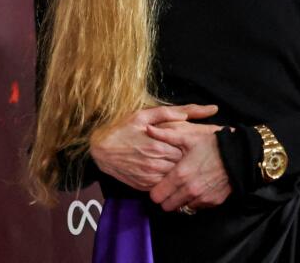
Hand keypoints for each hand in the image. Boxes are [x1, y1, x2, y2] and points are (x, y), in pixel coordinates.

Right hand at [89, 104, 218, 190]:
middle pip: (183, 165)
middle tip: (196, 156)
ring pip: (176, 178)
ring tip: (187, 166)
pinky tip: (171, 174)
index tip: (199, 144)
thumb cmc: (122, 129)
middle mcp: (156, 163)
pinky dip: (169, 181)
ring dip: (181, 173)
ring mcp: (150, 177)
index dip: (194, 147)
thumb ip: (167, 113)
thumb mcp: (142, 114)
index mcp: (159, 144)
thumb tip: (188, 114)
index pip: (187, 150)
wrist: (100, 150)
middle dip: (190, 160)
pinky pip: (164, 186)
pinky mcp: (144, 186)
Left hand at [143, 120, 230, 210]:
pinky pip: (197, 207)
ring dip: (180, 201)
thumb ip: (165, 135)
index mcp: (180, 175)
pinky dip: (194, 201)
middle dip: (165, 198)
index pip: (157, 196)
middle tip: (168, 189)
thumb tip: (147, 129)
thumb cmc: (212, 144)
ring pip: (182, 208)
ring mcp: (202, 198)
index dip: (155, 191)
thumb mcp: (188, 137)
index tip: (157, 185)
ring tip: (182, 188)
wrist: (239, 154)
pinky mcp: (213, 202)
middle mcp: (189, 190)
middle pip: (167, 206)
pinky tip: (196, 189)